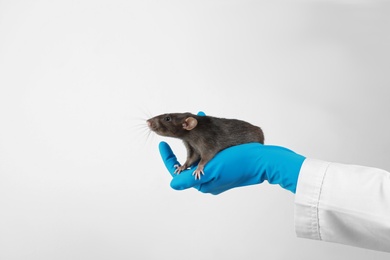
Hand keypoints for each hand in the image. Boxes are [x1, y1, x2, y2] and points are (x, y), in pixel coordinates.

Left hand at [159, 141, 305, 194]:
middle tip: (178, 128)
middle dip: (183, 145)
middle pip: (189, 163)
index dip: (168, 158)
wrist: (263, 160)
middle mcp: (209, 179)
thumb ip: (190, 178)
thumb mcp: (212, 169)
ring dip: (195, 141)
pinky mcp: (227, 167)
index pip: (179, 171)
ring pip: (200, 156)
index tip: (162, 143)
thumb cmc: (238, 162)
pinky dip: (207, 144)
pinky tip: (207, 131)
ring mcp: (219, 173)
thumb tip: (172, 184)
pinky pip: (211, 154)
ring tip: (193, 123)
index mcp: (203, 182)